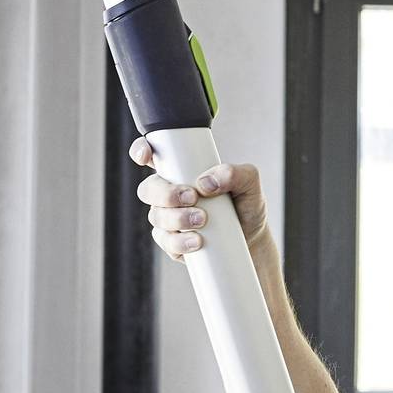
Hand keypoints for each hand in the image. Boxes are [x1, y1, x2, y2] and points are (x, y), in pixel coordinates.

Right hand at [129, 137, 268, 252]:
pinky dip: (180, 241)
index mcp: (182, 169)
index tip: (146, 155)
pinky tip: (196, 241)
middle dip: (166, 193)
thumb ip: (234, 173)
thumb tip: (206, 182)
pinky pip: (165, 241)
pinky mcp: (171, 241)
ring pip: (156, 216)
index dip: (142, 150)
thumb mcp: (249, 182)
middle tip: (192, 197)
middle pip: (148, 189)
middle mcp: (169, 192)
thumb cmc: (245, 204)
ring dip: (177, 218)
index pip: (152, 155)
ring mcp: (167, 217)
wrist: (251, 239)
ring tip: (202, 220)